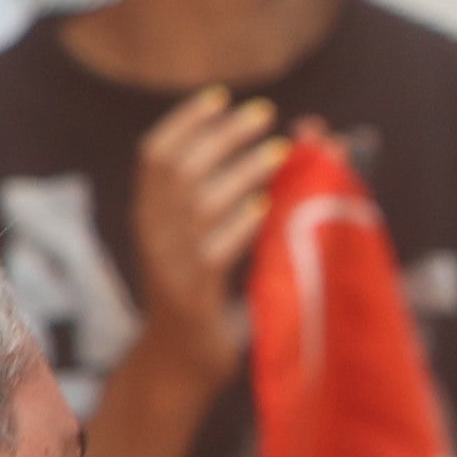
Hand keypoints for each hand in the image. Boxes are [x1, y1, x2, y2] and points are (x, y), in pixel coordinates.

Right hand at [123, 86, 287, 368]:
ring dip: (241, 171)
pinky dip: (239, 225)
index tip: (222, 96)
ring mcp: (169, 264)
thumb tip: (307, 137)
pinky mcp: (191, 295)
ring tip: (280, 152)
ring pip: (200, 204)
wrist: (178, 360)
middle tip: (266, 113)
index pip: (154, 155)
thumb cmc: (204, 290)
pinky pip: (214, 252)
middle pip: (179, 169)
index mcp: (149, 214)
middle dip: (222, 135)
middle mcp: (152, 233)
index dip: (185, 121)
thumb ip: (243, 190)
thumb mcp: (208, 236)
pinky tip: (264, 208)